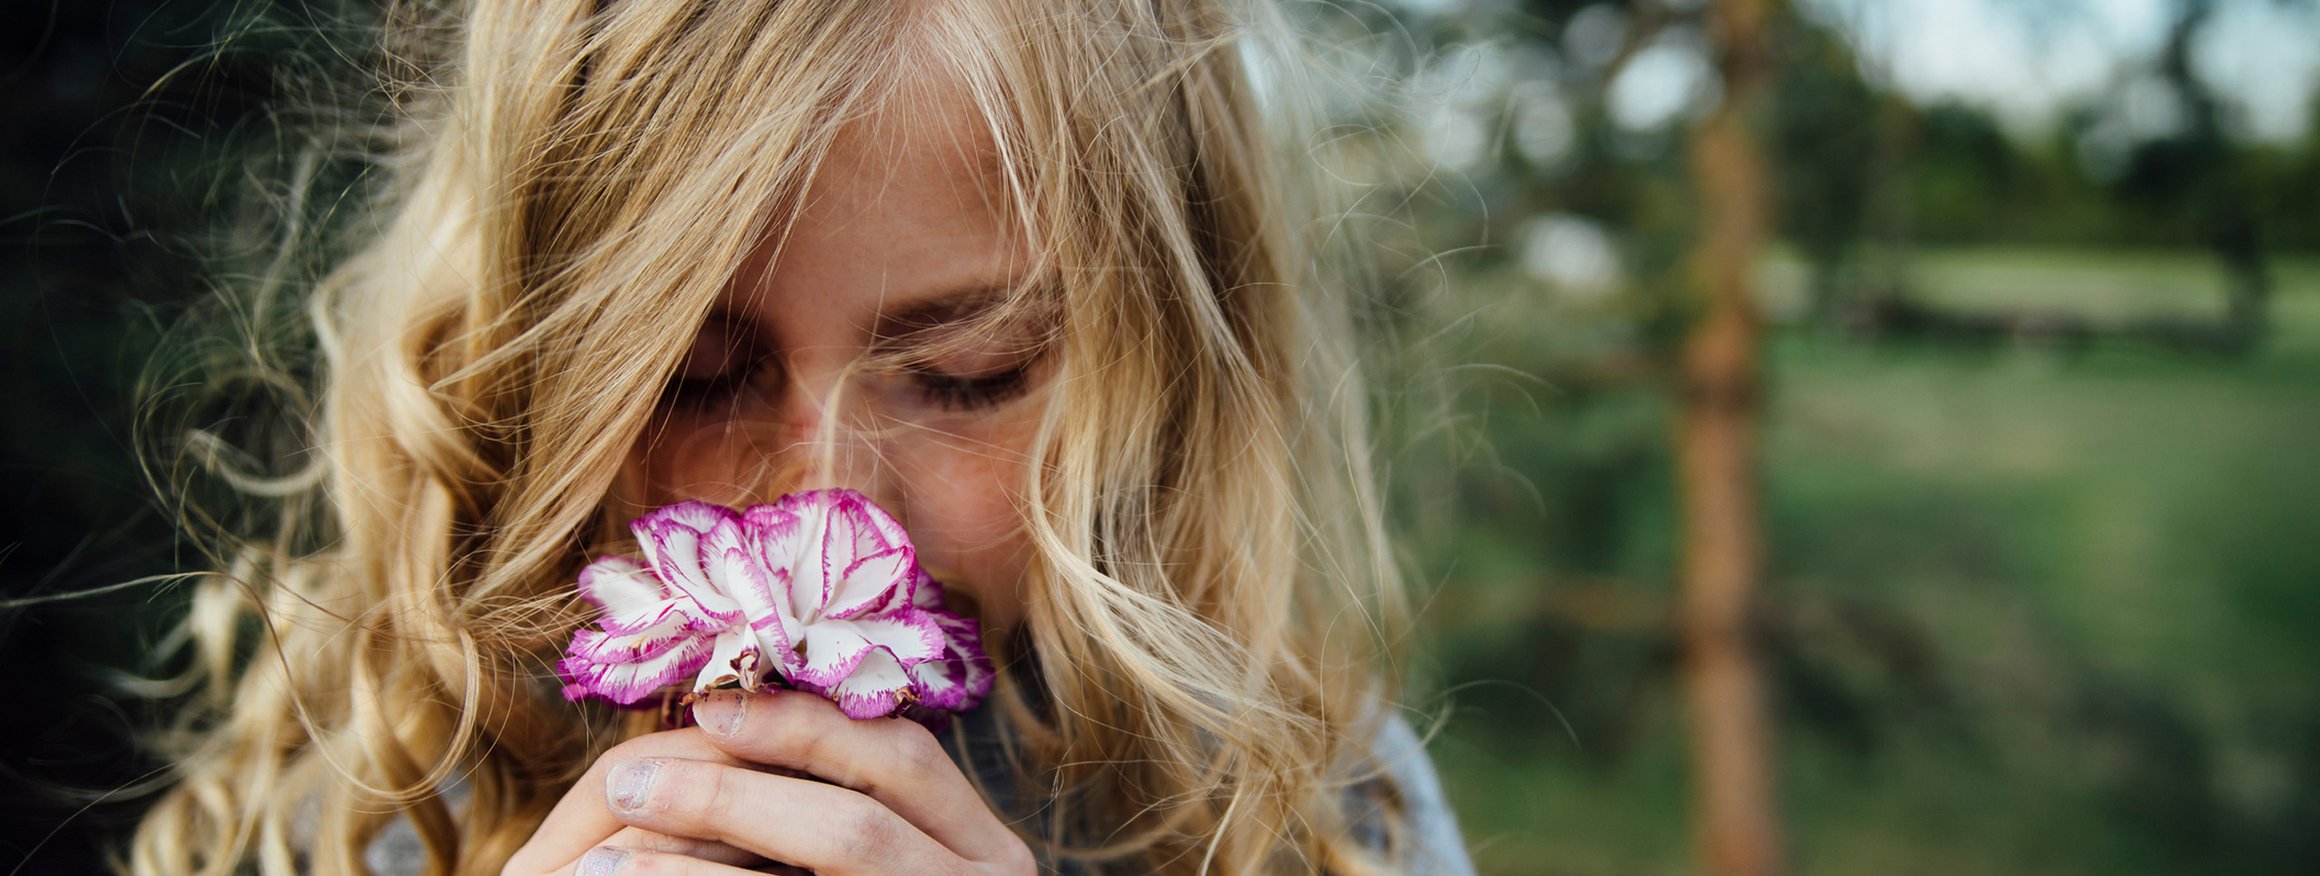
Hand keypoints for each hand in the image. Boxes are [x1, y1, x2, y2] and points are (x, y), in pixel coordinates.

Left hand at [501, 690, 1034, 874]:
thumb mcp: (901, 864)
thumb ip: (855, 806)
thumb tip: (733, 720)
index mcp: (991, 854)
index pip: (905, 759)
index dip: (804, 727)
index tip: (707, 710)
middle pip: (854, 825)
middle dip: (730, 797)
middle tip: (626, 781)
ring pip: (830, 866)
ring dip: (697, 868)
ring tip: (603, 865)